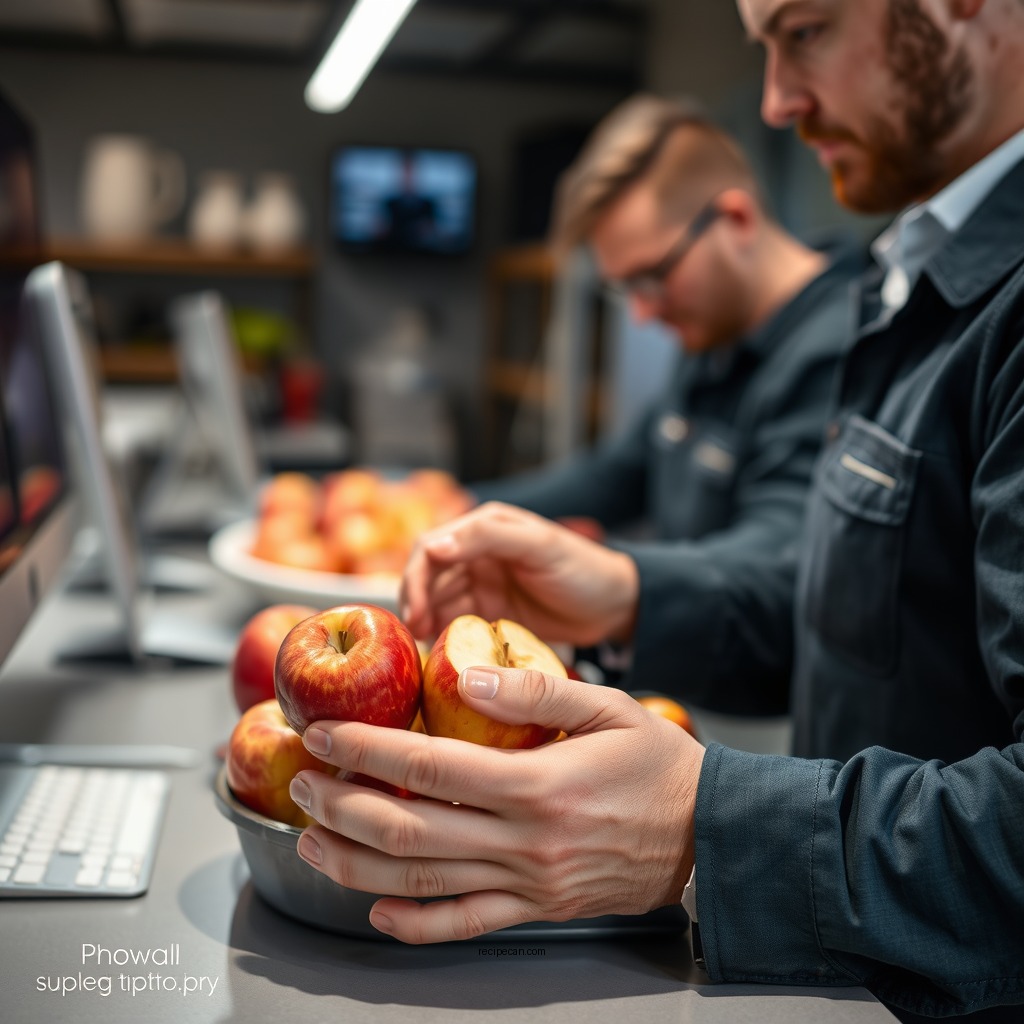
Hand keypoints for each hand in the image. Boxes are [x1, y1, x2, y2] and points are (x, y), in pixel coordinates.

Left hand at [289, 668, 704, 943]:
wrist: (708, 836)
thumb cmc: (660, 764)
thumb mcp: (610, 707)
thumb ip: (536, 691)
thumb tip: (469, 673)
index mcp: (537, 784)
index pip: (430, 766)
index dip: (367, 748)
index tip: (325, 733)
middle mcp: (524, 841)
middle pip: (409, 828)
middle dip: (342, 805)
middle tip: (302, 783)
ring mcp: (527, 883)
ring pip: (422, 882)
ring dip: (356, 861)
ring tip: (310, 838)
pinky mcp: (536, 909)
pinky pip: (464, 924)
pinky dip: (412, 924)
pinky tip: (374, 909)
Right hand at [399, 501, 639, 645]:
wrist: (616, 606)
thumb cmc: (582, 567)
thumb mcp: (539, 545)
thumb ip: (488, 537)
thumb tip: (434, 547)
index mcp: (483, 528)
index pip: (432, 547)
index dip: (416, 576)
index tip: (416, 607)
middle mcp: (475, 555)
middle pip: (428, 577)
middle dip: (416, 601)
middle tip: (415, 630)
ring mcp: (481, 587)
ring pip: (437, 602)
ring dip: (426, 620)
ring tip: (424, 644)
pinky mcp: (489, 616)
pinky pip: (455, 625)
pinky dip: (443, 636)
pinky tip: (439, 652)